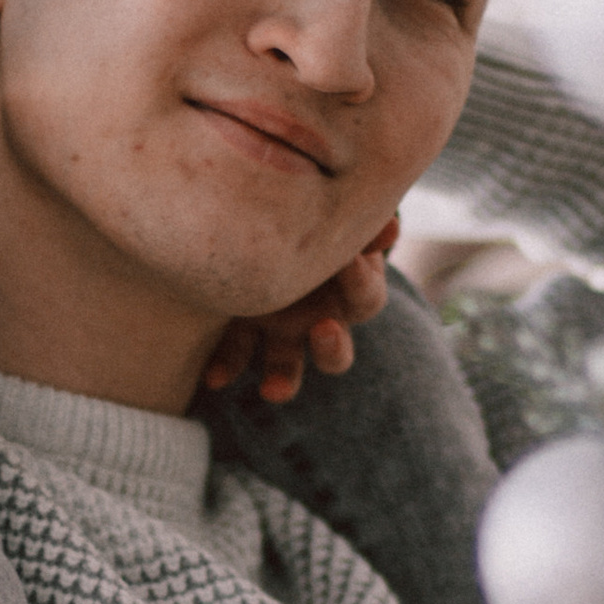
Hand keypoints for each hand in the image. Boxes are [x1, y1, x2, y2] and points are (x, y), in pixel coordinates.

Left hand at [201, 219, 398, 407]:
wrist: (276, 215)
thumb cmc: (322, 213)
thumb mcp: (341, 215)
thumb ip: (362, 225)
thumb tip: (390, 230)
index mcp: (349, 293)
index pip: (365, 298)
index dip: (361, 282)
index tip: (351, 260)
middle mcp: (319, 320)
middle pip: (336, 352)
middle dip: (331, 347)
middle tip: (323, 330)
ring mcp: (282, 330)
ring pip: (287, 367)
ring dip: (282, 380)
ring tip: (272, 391)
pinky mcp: (244, 327)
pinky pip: (235, 355)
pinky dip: (225, 367)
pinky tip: (213, 378)